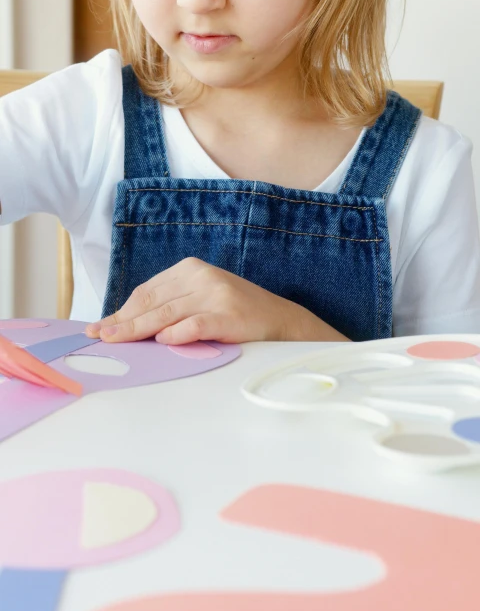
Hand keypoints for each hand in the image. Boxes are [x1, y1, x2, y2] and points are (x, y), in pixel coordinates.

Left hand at [85, 257, 344, 344]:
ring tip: (118, 341)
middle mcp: (201, 276)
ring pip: (167, 313)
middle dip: (123, 321)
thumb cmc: (234, 314)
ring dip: (138, 329)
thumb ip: (169, 306)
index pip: (146, 292)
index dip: (121, 311)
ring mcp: (215, 293)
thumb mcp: (200, 299)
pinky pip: (195, 324)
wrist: (280, 321)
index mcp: (190, 269)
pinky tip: (161, 341)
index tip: (100, 327)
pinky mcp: (228, 313)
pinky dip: (176, 333)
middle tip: (101, 337)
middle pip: (152, 302)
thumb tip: (125, 325)